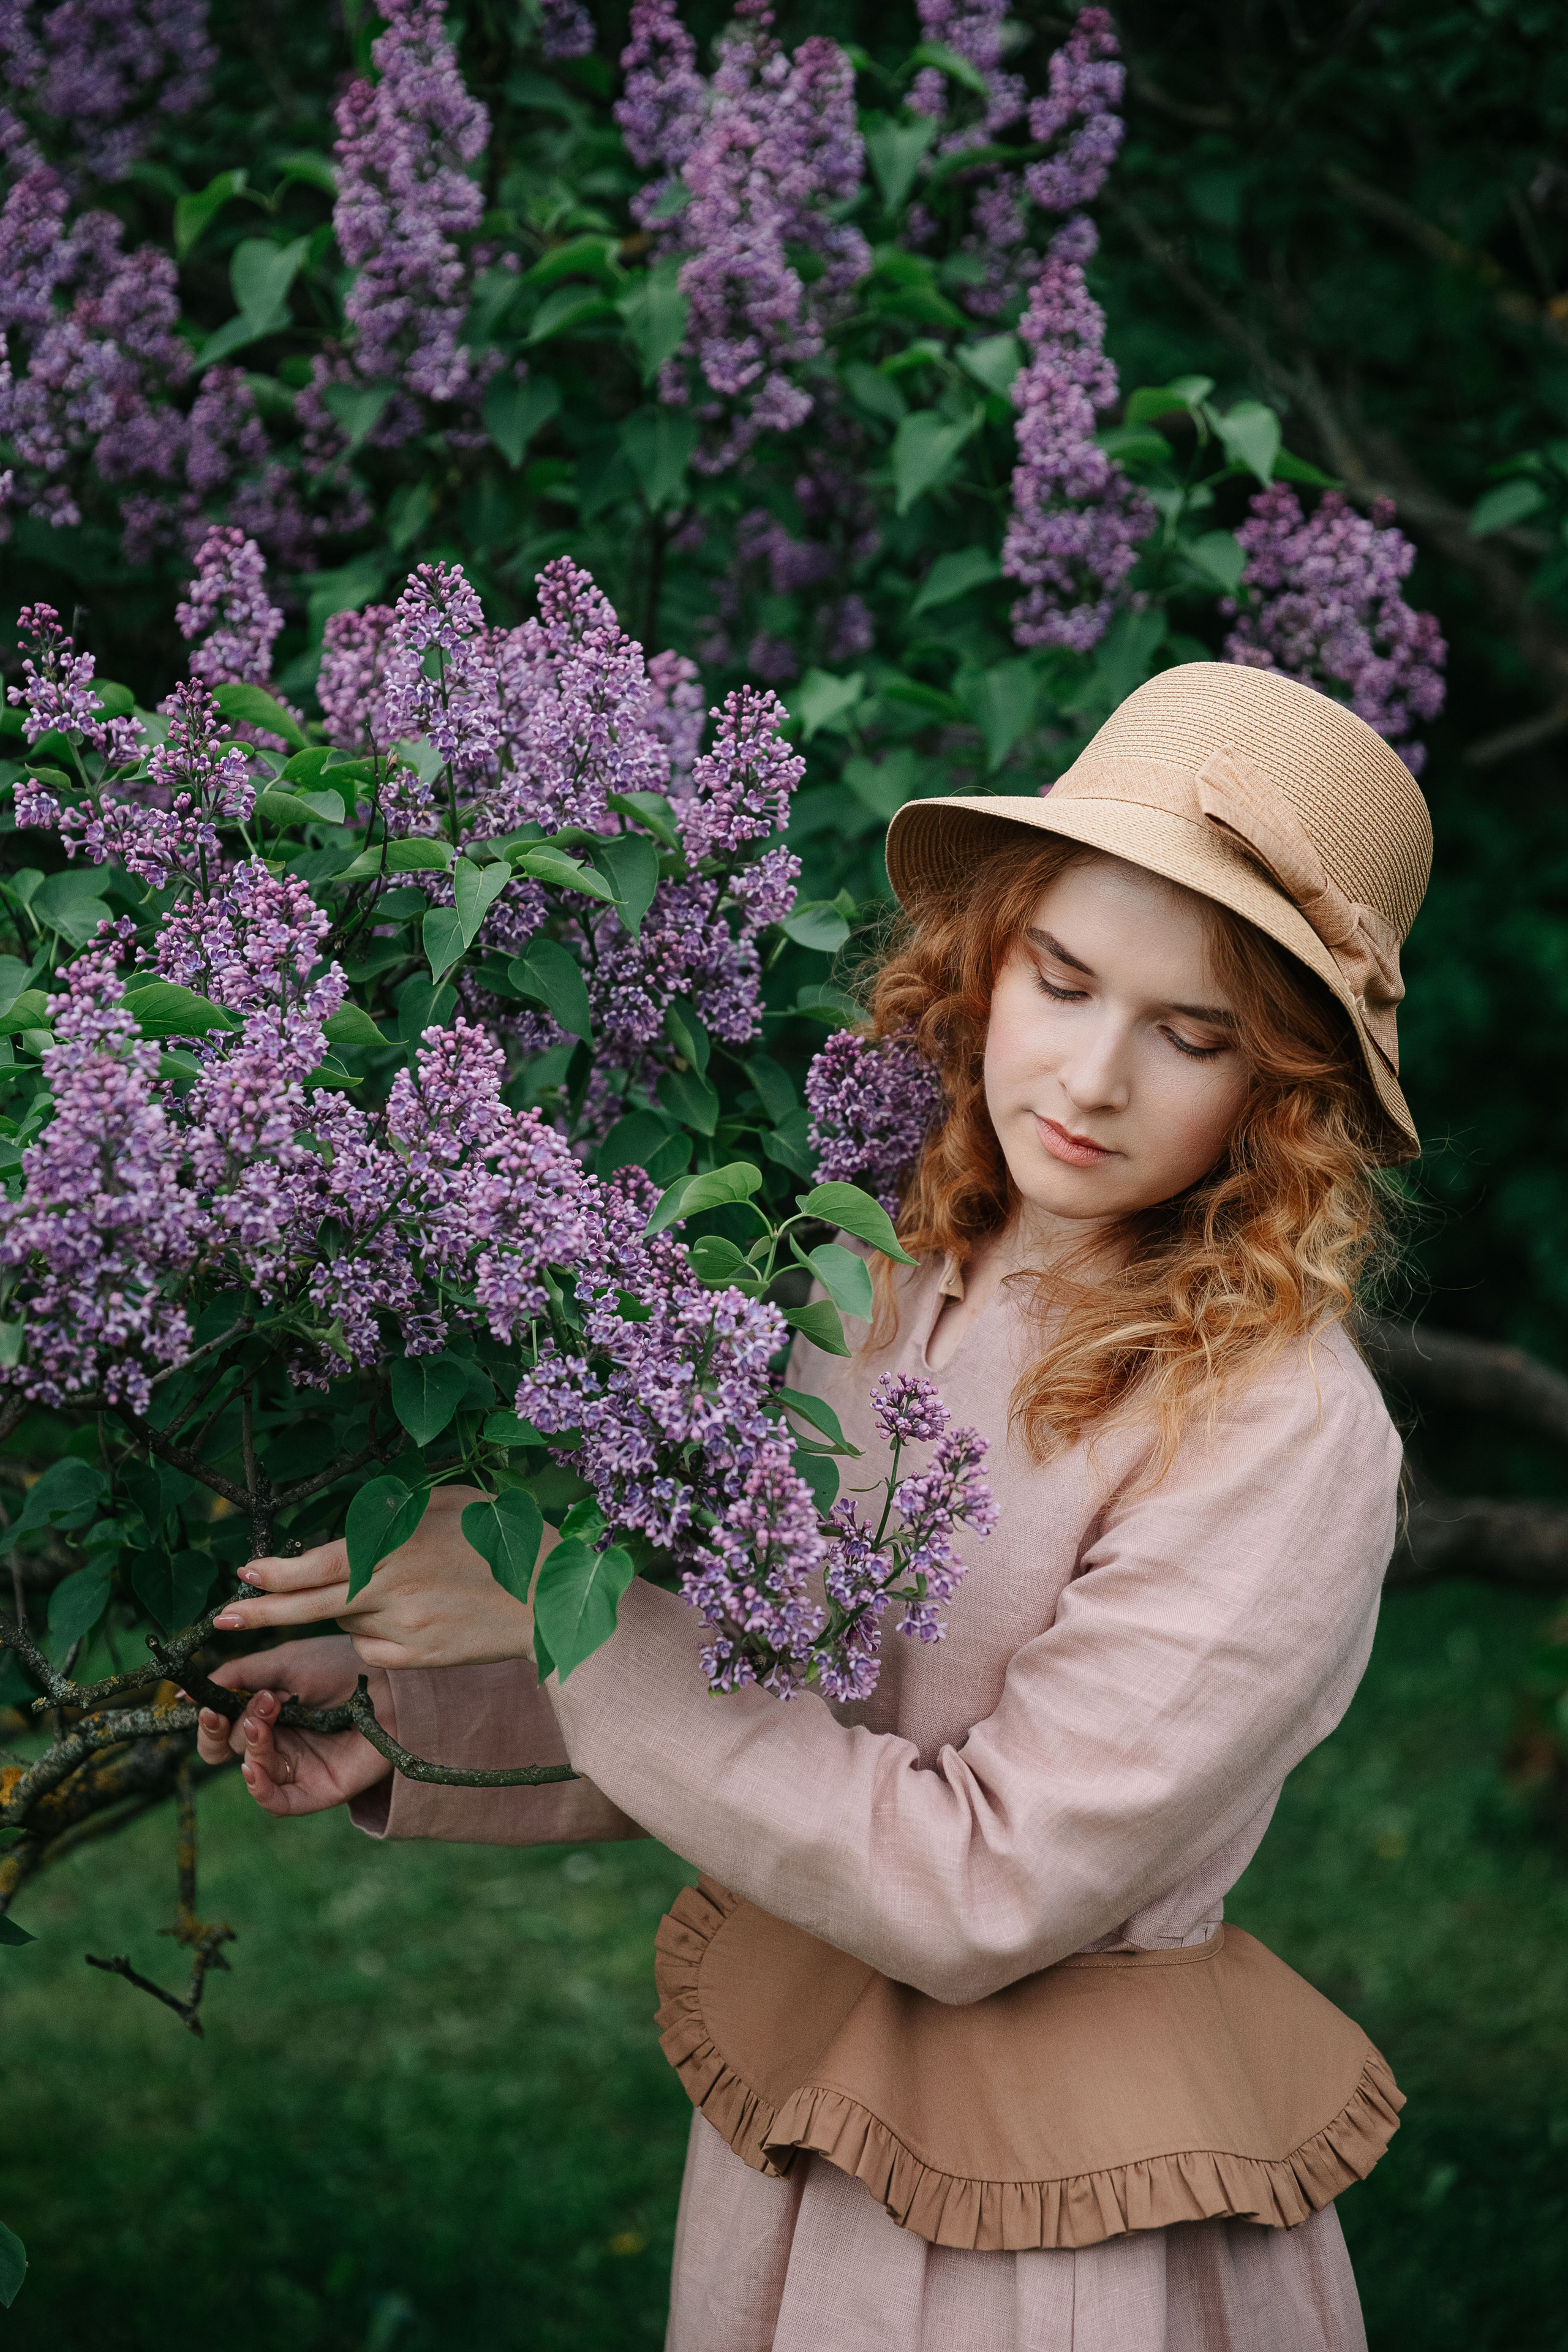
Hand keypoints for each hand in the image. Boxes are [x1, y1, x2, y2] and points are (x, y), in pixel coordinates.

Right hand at [189, 1636, 391, 1817]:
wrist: (394, 1683)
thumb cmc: (343, 1666)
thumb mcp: (285, 1662)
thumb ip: (239, 1676)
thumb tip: (185, 1692)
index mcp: (265, 1711)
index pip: (220, 1727)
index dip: (207, 1719)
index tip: (203, 1703)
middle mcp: (276, 1741)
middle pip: (226, 1751)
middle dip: (222, 1730)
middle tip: (235, 1710)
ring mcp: (295, 1767)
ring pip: (251, 1769)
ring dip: (249, 1743)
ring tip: (264, 1716)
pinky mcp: (316, 1790)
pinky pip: (276, 1802)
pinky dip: (259, 1788)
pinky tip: (253, 1766)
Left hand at [211, 1483, 539, 1672]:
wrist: (545, 1600)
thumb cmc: (498, 1539)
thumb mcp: (445, 1504)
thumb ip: (392, 1518)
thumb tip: (347, 1531)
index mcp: (395, 1547)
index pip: (318, 1565)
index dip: (276, 1574)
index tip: (245, 1575)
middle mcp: (391, 1592)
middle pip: (311, 1607)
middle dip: (261, 1613)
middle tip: (223, 1619)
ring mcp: (402, 1631)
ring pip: (347, 1624)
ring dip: (352, 1610)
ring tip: (405, 1591)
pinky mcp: (415, 1661)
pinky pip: (372, 1650)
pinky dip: (377, 1636)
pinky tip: (416, 1619)